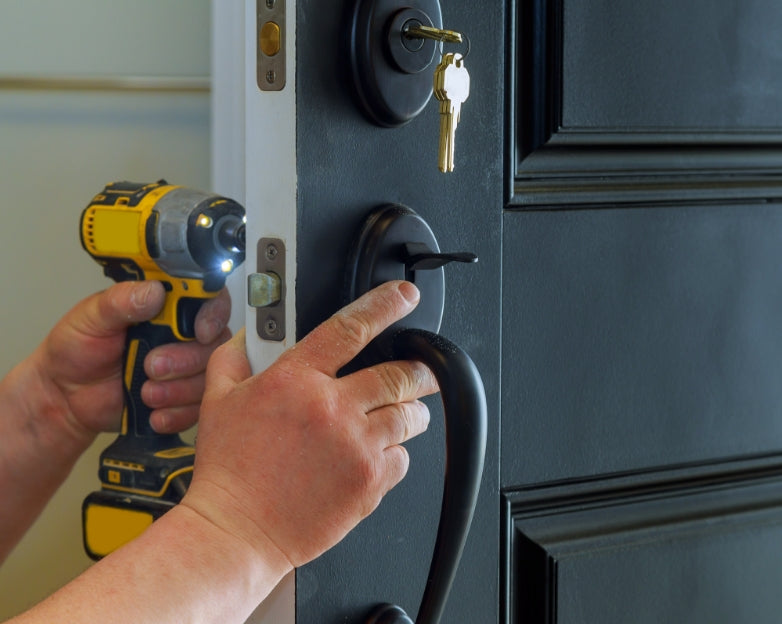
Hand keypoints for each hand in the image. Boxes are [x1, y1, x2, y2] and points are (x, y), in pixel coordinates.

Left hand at [33, 281, 230, 441]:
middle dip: (186, 360)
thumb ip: (121, 301)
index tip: (199, 332)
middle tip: (151, 367)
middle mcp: (181, 335)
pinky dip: (177, 413)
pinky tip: (153, 412)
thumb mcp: (91, 318)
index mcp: (165, 307)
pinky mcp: (183, 398)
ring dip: (179, 390)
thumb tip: (154, 291)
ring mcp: (185, 368)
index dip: (213, 315)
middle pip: (215, 343)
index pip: (209, 300)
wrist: (65, 397)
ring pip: (209, 377)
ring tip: (146, 393)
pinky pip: (198, 407)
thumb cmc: (75, 351)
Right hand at [183, 281, 437, 572]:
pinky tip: (377, 454)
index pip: (350, 328)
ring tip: (402, 414)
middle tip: (421, 370)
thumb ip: (234, 358)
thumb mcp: (217, 401)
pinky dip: (397, 453)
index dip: (384, 305)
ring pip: (409, 415)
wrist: (235, 530)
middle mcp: (331, 408)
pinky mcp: (369, 482)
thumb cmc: (227, 471)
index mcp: (295, 379)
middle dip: (418, 369)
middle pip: (398, 373)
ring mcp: (355, 446)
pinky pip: (404, 458)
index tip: (404, 297)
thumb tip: (249, 335)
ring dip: (411, 410)